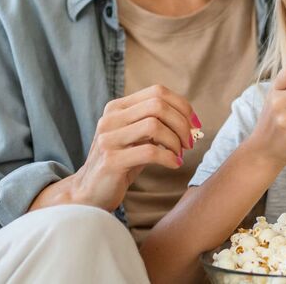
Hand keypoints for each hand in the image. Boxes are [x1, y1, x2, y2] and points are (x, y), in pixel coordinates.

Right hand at [71, 84, 198, 210]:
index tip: (195, 124)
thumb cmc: (121, 164)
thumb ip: (158, 125)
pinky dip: (168, 157)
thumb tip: (192, 123)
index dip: (182, 105)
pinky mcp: (110, 160)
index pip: (157, 92)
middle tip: (190, 142)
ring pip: (154, 126)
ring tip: (179, 154)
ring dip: (175, 141)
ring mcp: (108, 138)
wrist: (90, 193)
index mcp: (117, 107)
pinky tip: (174, 164)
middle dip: (181, 123)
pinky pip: (149, 152)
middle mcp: (110, 118)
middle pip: (158, 106)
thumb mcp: (138, 138)